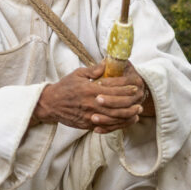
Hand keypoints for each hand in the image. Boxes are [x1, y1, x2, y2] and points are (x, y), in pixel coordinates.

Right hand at [32, 62, 150, 133]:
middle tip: (140, 99)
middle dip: (130, 102)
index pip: (113, 89)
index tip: (135, 86)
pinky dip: (118, 125)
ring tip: (137, 111)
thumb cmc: (64, 87)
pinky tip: (126, 121)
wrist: (50, 104)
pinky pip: (106, 126)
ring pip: (114, 118)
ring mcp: (90, 116)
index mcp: (90, 90)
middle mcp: (91, 104)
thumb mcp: (78, 74)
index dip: (126, 88)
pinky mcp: (88, 125)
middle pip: (116, 105)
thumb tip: (107, 63)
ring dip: (127, 115)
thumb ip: (94, 70)